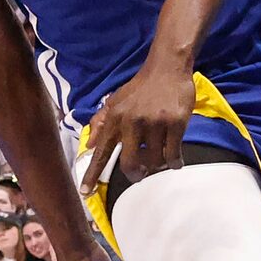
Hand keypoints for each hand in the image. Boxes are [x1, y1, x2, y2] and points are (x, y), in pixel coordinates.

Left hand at [79, 59, 194, 193]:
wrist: (167, 68)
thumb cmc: (141, 88)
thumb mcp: (115, 101)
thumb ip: (101, 123)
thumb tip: (89, 146)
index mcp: (115, 118)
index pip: (101, 151)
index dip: (92, 173)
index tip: (85, 192)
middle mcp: (132, 122)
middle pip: (129, 163)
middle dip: (135, 174)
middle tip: (140, 174)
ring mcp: (154, 123)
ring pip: (154, 161)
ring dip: (158, 165)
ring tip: (161, 157)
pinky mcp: (175, 124)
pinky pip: (173, 155)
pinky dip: (174, 162)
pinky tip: (175, 160)